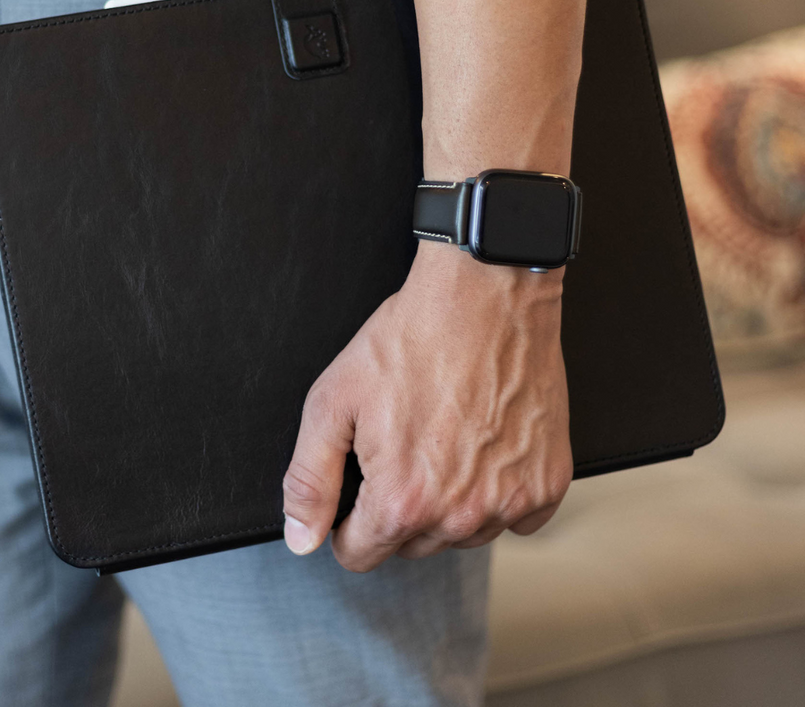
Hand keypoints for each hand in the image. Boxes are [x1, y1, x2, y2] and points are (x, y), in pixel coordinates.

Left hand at [282, 240, 572, 571]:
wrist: (484, 296)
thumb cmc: (412, 338)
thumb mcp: (334, 400)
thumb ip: (310, 478)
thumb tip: (302, 537)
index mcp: (403, 500)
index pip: (362, 555)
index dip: (347, 524)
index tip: (358, 491)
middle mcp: (460, 513)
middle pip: (412, 546)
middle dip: (397, 508)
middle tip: (401, 444)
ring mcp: (511, 501)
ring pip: (463, 535)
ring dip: (449, 504)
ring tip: (442, 438)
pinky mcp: (548, 482)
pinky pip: (516, 518)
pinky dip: (499, 493)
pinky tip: (483, 447)